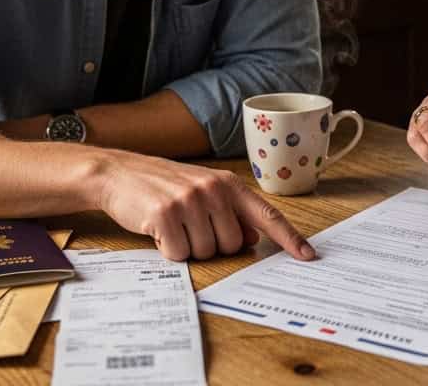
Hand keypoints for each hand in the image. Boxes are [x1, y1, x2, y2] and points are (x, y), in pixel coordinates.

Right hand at [96, 153, 316, 262]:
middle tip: (189, 227)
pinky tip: (158, 230)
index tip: (308, 255)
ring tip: (172, 225)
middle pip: (232, 246)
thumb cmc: (163, 186)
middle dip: (211, 245)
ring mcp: (190, 200)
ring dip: (188, 247)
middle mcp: (214, 189)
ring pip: (206, 253)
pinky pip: (179, 254)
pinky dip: (167, 250)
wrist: (119, 172)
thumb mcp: (203, 191)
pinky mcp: (166, 214)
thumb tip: (253, 239)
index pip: (267, 214)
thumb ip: (231, 213)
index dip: (289, 238)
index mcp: (229, 184)